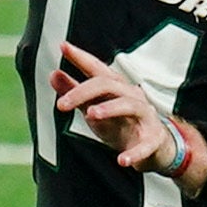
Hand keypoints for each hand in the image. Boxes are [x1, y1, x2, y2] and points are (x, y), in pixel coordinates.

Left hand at [56, 44, 197, 175]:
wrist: (153, 147)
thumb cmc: (120, 123)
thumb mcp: (93, 108)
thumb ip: (74, 92)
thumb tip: (53, 74)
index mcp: (116, 88)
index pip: (97, 68)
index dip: (81, 57)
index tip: (63, 45)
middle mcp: (132, 96)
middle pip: (108, 85)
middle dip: (83, 92)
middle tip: (61, 105)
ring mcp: (145, 116)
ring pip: (130, 105)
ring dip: (110, 108)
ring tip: (90, 115)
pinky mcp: (154, 138)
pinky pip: (146, 144)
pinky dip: (134, 153)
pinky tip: (122, 161)